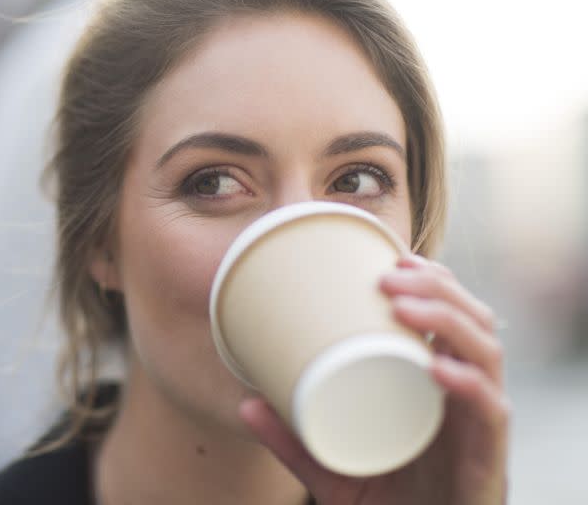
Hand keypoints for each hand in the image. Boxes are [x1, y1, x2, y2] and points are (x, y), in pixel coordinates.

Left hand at [239, 255, 509, 504]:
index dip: (433, 281)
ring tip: (402, 304)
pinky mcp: (488, 462)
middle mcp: (467, 398)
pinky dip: (467, 386)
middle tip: (388, 273)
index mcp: (439, 387)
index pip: (453, 318)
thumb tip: (244, 405)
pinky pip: (491, 415)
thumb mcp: (332, 468)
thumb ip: (294, 439)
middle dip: (437, 287)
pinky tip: (437, 368)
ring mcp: (479, 427)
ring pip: (487, 355)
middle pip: (473, 323)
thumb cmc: (386, 503)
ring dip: (448, 319)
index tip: (390, 257)